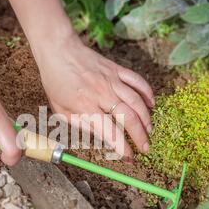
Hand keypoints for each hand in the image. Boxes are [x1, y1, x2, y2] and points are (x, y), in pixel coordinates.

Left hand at [34, 35, 153, 159]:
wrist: (58, 50)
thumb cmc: (56, 83)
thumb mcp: (61, 110)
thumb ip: (81, 125)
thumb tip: (101, 138)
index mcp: (86, 106)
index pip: (110, 131)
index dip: (121, 147)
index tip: (128, 157)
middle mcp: (102, 93)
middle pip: (128, 118)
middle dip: (140, 136)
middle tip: (145, 148)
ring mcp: (111, 80)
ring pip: (136, 101)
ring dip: (146, 118)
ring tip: (150, 130)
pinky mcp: (116, 69)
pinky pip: (137, 81)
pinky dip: (147, 92)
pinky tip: (152, 104)